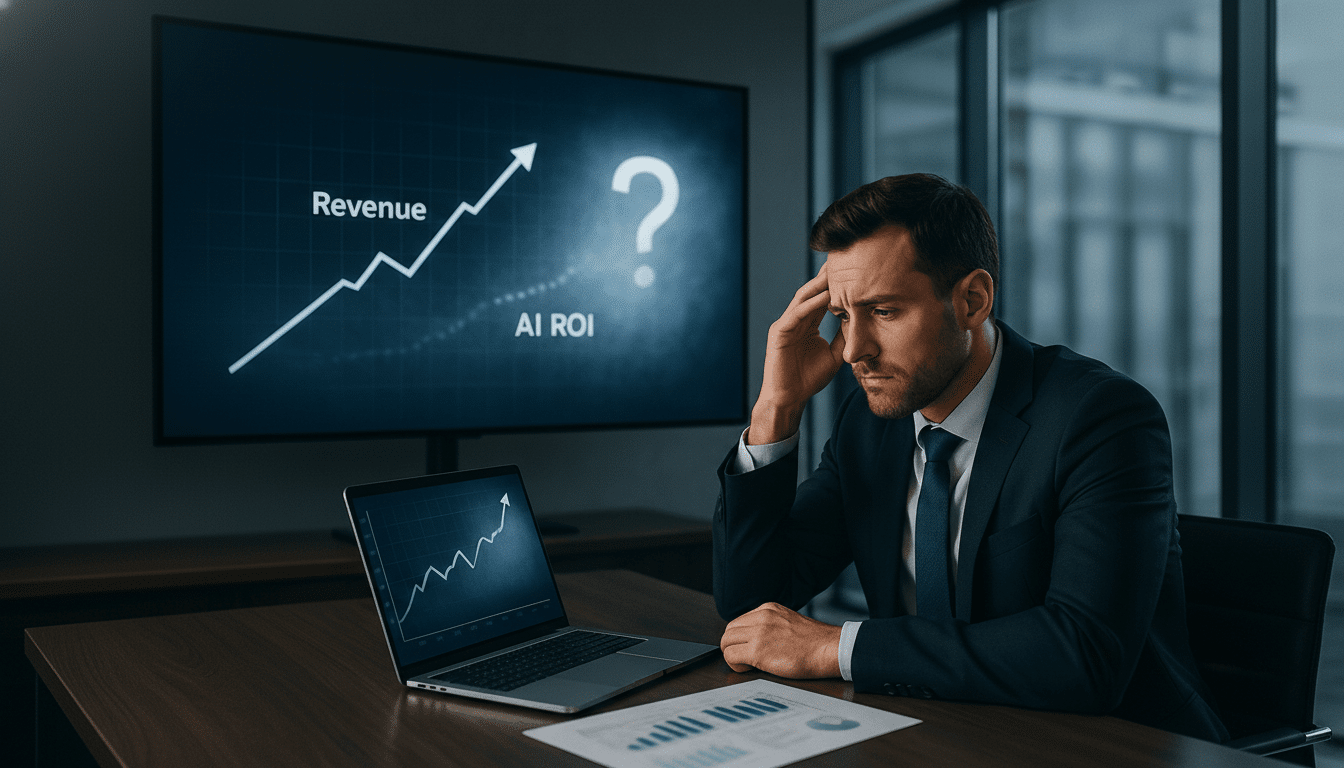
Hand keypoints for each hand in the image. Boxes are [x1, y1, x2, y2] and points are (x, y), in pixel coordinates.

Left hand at [719, 602, 841, 678]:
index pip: (739, 621)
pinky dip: (735, 664)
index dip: (741, 638)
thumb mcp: (788, 622)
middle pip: (729, 630)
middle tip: (744, 658)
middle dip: (733, 646)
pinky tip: (748, 668)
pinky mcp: (757, 651)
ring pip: (726, 642)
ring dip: (732, 655)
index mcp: (768, 609)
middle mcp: (761, 617)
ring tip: (747, 664)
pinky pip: (731, 656)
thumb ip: (770, 625)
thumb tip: (755, 639)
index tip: (748, 648)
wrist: (829, 649)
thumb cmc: (815, 642)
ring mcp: (759, 632)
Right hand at [749, 262, 845, 444]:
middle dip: (827, 276)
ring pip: (804, 298)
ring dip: (820, 284)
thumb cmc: (809, 379)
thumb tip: (859, 321)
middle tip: (845, 259)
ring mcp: (786, 324)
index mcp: (807, 323)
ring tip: (836, 270)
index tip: (854, 270)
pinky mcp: (779, 333)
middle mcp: (795, 319)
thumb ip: (843, 337)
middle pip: (812, 291)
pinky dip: (811, 304)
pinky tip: (825, 295)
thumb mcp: (834, 354)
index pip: (822, 297)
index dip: (836, 284)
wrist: (789, 399)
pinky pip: (797, 314)